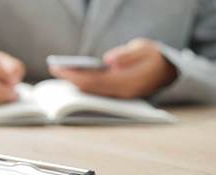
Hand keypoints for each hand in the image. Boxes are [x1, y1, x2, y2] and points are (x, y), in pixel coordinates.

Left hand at [50, 38, 176, 97]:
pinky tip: (73, 76)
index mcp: (128, 82)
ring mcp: (120, 96)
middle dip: (71, 78)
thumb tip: (108, 60)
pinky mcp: (118, 94)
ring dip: (75, 82)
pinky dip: (84, 84)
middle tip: (54, 68)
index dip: (75, 75)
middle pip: (90, 88)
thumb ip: (127, 54)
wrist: (171, 71)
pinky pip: (98, 91)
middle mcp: (122, 93)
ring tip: (59, 71)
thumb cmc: (156, 57)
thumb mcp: (144, 49)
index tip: (60, 68)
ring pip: (93, 91)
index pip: (94, 81)